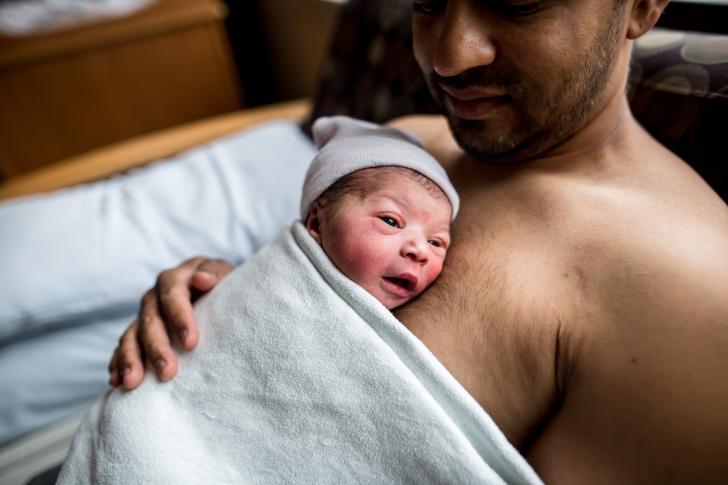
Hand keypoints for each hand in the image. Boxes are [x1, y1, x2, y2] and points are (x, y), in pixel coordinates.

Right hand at [108, 257, 233, 388]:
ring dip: (131, 359)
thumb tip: (202, 278)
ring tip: (132, 382)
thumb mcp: (223, 273)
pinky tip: (117, 381)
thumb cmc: (221, 284)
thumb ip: (214, 272)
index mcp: (175, 278)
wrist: (212, 289)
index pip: (172, 295)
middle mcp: (154, 296)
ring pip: (132, 335)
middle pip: (150, 320)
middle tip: (167, 372)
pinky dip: (118, 363)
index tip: (190, 343)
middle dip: (157, 348)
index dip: (180, 318)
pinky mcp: (137, 332)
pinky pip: (124, 347)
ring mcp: (144, 315)